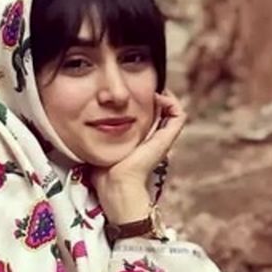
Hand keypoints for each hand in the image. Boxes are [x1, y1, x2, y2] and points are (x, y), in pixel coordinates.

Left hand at [92, 92, 186, 221]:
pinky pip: (179, 116)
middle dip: (156, 97)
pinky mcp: (166, 139)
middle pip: (165, 111)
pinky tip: (157, 97)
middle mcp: (155, 138)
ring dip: (166, 97)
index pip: (152, 115)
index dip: (148, 101)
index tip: (134, 93)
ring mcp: (163, 139)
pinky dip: (172, 102)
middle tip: (145, 88)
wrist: (116, 183)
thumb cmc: (106, 168)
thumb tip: (92, 118)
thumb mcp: (103, 143)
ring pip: (175, 111)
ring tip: (153, 91)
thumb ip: (101, 133)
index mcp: (142, 139)